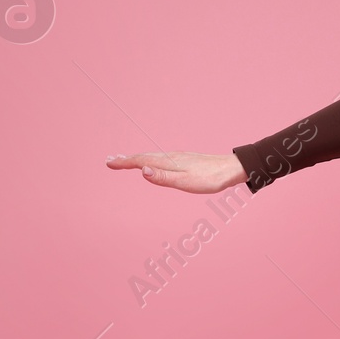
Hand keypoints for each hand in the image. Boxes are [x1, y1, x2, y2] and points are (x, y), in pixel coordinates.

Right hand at [105, 150, 246, 193]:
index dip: (124, 163)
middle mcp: (171, 157)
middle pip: (144, 156)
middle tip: (111, 161)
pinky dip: (150, 159)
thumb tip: (142, 171)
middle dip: (126, 159)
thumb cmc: (210, 179)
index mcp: (168, 162)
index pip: (140, 161)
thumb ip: (163, 178)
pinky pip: (162, 158)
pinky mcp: (185, 159)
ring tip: (127, 160)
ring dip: (137, 158)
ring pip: (152, 156)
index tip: (108, 163)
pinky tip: (154, 162)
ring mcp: (178, 157)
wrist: (231, 169)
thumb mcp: (185, 182)